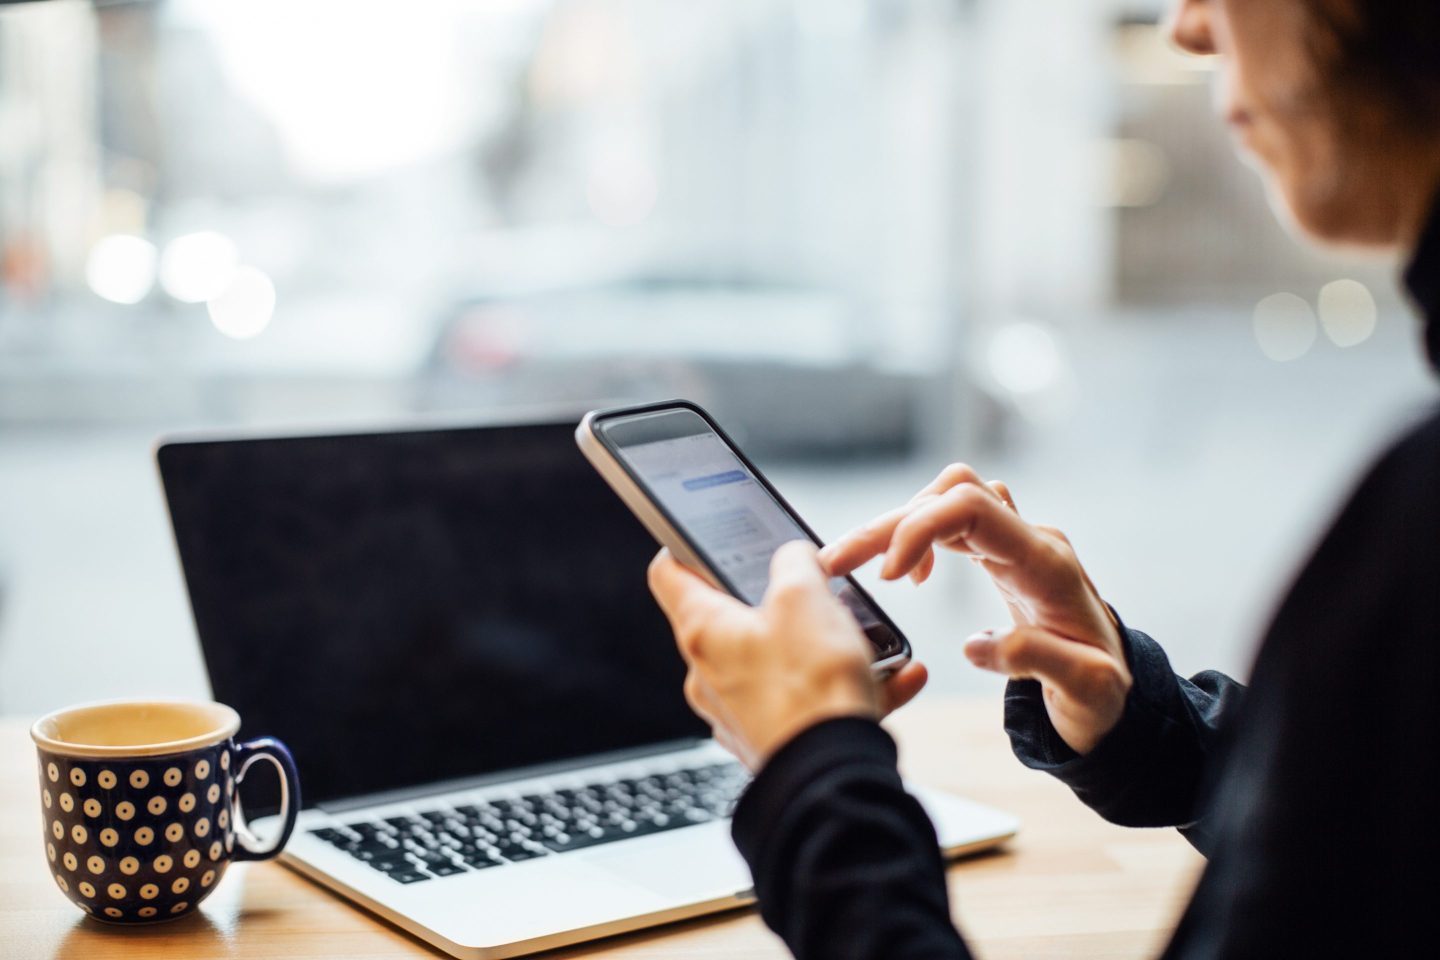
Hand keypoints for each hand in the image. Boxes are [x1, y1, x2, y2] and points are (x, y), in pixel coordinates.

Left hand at [648, 541, 929, 770]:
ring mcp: (741, 712)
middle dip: (779, 602)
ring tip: (868, 639)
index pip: (669, 575)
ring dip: (826, 645)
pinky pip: (811, 700)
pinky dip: (850, 685)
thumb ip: (795, 562)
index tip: (697, 537)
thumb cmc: (809, 689)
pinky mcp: (775, 739)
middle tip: (812, 589)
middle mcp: (710, 676)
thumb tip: (794, 557)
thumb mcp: (805, 597)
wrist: (832, 775)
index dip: (682, 547)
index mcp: (703, 633)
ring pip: (781, 662)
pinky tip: (897, 677)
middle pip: (733, 620)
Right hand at [818, 464, 1130, 755]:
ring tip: (859, 565)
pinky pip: (953, 519)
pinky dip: (918, 535)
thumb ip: (1035, 661)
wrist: (1118, 690)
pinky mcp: (1003, 553)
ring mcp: (1017, 542)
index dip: (920, 528)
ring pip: (947, 498)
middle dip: (888, 523)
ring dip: (898, 524)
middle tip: (838, 562)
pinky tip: (909, 575)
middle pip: (950, 493)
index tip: (889, 578)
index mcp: (1045, 563)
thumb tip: (975, 644)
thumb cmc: (1103, 693)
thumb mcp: (1086, 690)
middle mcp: (1031, 540)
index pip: (972, 507)